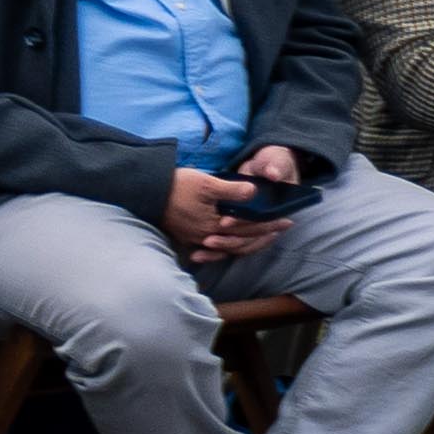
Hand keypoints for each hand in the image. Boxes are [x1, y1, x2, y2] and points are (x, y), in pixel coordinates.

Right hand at [161, 163, 293, 262]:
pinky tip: (236, 244)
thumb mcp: (207, 184)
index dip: (269, 224)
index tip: (287, 220)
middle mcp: (207, 237)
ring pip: (229, 247)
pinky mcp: (188, 238)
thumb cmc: (177, 186)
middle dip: (264, 234)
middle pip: (242, 241)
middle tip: (283, 228)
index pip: (249, 227)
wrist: (147, 192)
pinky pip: (214, 249)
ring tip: (265, 236)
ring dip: (249, 242)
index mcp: (214, 225)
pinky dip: (228, 247)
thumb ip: (232, 190)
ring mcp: (197, 240)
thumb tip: (254, 193)